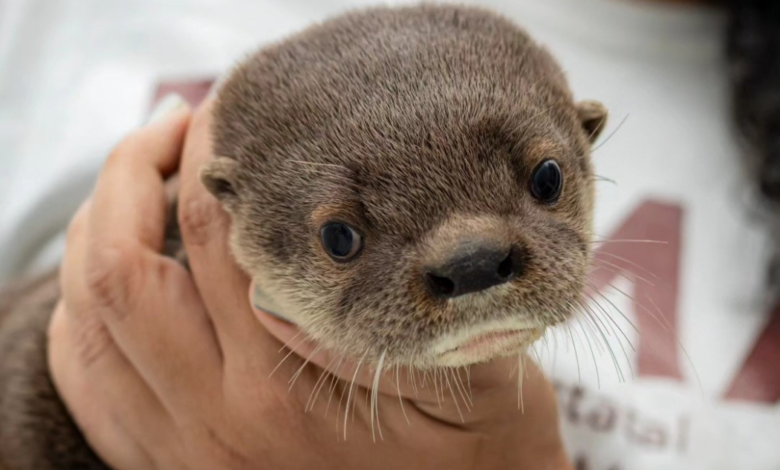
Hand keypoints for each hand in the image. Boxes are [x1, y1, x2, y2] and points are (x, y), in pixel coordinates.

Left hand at [47, 96, 571, 469]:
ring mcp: (186, 449)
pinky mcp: (175, 465)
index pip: (217, 243)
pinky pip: (89, 384)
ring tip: (138, 180)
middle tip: (174, 127)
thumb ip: (405, 323)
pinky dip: (81, 315)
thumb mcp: (478, 385)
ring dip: (98, 233)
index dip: (208, 162)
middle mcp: (218, 424)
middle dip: (132, 177)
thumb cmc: (481, 457)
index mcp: (288, 395)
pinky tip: (110, 276)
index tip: (225, 112)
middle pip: (124, 273)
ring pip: (91, 323)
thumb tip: (306, 266)